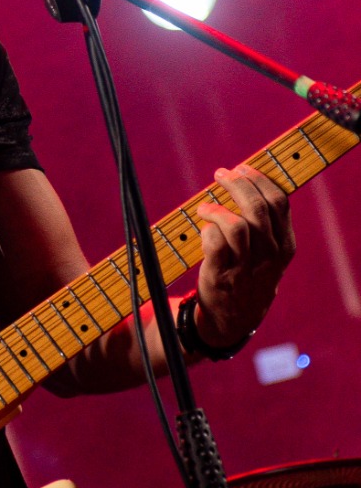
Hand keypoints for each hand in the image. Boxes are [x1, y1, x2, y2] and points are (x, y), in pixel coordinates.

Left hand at [193, 163, 295, 347]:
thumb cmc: (249, 276)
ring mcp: (245, 267)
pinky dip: (207, 229)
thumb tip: (247, 182)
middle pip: (258, 208)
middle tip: (221, 174)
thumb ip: (266, 225)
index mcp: (285, 246)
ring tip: (206, 206)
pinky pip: (215, 244)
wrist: (234, 319)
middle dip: (238, 185)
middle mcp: (269, 255)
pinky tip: (202, 226)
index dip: (259, 180)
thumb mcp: (269, 254)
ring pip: (237, 225)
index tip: (242, 168)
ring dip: (218, 209)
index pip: (279, 202)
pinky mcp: (221, 276)